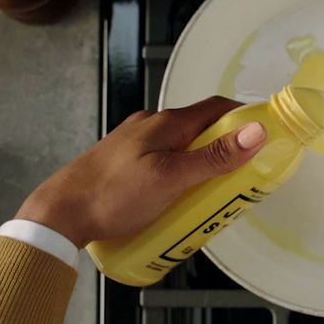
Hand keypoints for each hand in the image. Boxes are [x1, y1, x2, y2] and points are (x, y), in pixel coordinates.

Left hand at [17, 96, 267, 246]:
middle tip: (242, 181)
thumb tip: (256, 131)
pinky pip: (162, 164)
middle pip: (201, 131)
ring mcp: (134, 145)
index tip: (265, 139)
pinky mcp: (123, 165)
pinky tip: (178, 202)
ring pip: (181, 149)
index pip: (217, 108)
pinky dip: (180, 177)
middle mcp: (150, 126)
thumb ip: (213, 157)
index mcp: (166, 123)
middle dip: (225, 151)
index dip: (244, 119)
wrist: (58, 215)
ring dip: (202, 167)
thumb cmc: (112, 196)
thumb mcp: (171, 179)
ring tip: (212, 198)